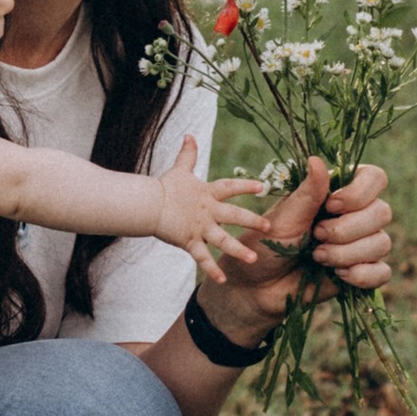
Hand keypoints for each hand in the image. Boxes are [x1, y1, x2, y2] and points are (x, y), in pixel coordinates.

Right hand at [150, 136, 264, 280]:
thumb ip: (187, 154)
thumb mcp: (179, 169)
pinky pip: (202, 258)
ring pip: (222, 240)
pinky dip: (211, 269)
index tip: (262, 187)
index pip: (230, 187)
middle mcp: (207, 211)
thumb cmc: (165, 187)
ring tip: (253, 259)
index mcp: (207, 193)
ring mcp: (199, 228)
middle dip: (252, 221)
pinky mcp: (189, 241)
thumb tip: (189, 134)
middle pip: (233, 215)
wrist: (147, 205)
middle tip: (269, 226)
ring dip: (238, 250)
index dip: (246, 186)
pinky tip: (223, 280)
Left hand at [217, 156, 392, 330]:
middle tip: (316, 236)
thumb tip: (317, 160)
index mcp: (339, 192)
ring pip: (382, 243)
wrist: (258, 285)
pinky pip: (383, 272)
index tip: (331, 205)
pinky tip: (338, 275)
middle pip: (382, 212)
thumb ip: (307, 193)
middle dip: (347, 229)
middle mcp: (356, 215)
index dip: (360, 193)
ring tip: (318, 258)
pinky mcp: (363, 272)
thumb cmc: (267, 243)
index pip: (375, 178)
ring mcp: (362, 244)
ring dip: (348, 253)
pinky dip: (363, 275)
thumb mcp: (284, 217)